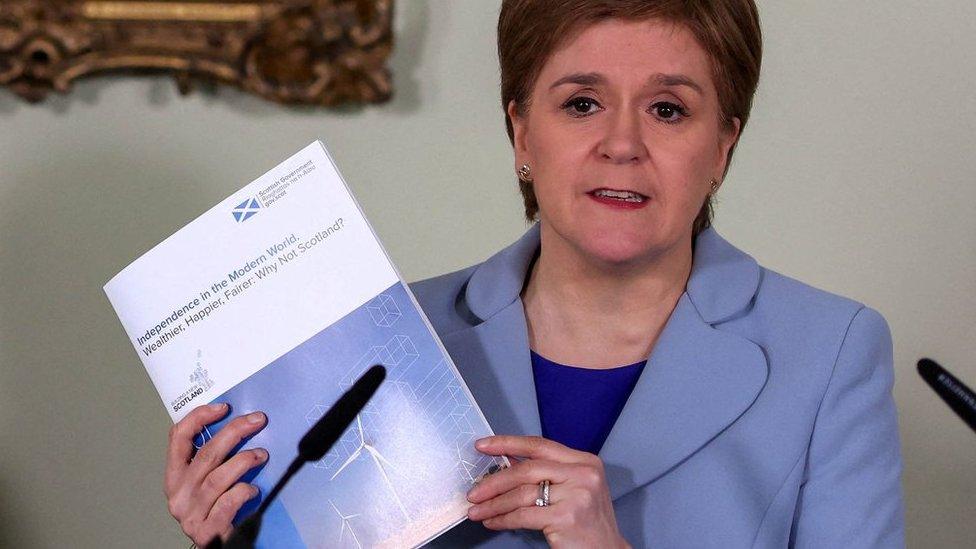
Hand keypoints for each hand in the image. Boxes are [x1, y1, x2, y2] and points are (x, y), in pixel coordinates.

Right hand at [164, 403, 268, 545]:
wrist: (220, 548)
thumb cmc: (217, 511)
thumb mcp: (208, 482)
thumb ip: (214, 460)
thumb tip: (240, 425)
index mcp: (175, 478)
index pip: (178, 439)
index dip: (199, 418)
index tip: (224, 407)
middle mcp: (178, 495)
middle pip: (205, 455)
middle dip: (234, 432)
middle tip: (256, 421)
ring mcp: (191, 515)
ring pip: (216, 479)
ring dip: (243, 461)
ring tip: (261, 455)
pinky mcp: (207, 532)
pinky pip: (226, 504)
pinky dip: (242, 492)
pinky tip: (254, 489)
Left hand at [466, 435, 628, 548]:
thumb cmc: (586, 521)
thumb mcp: (573, 488)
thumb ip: (546, 474)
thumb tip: (504, 465)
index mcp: (584, 461)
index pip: (539, 445)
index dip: (507, 443)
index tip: (483, 445)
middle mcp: (583, 474)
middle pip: (527, 470)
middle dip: (495, 481)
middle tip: (474, 491)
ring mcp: (577, 495)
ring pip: (522, 493)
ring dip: (494, 503)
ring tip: (477, 510)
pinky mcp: (567, 517)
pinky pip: (524, 515)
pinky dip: (504, 519)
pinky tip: (493, 521)